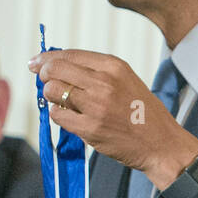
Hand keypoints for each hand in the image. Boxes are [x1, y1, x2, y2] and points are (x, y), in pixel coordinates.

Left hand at [28, 48, 197, 188]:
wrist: (161, 143)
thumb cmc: (141, 111)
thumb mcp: (124, 79)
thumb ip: (95, 71)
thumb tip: (56, 65)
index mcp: (113, 66)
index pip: (69, 54)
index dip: (47, 58)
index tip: (36, 62)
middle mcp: (104, 82)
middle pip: (55, 69)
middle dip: (44, 75)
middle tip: (43, 82)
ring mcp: (96, 106)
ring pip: (53, 91)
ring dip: (50, 96)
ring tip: (62, 102)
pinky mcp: (90, 128)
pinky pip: (57, 115)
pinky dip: (58, 115)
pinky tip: (69, 117)